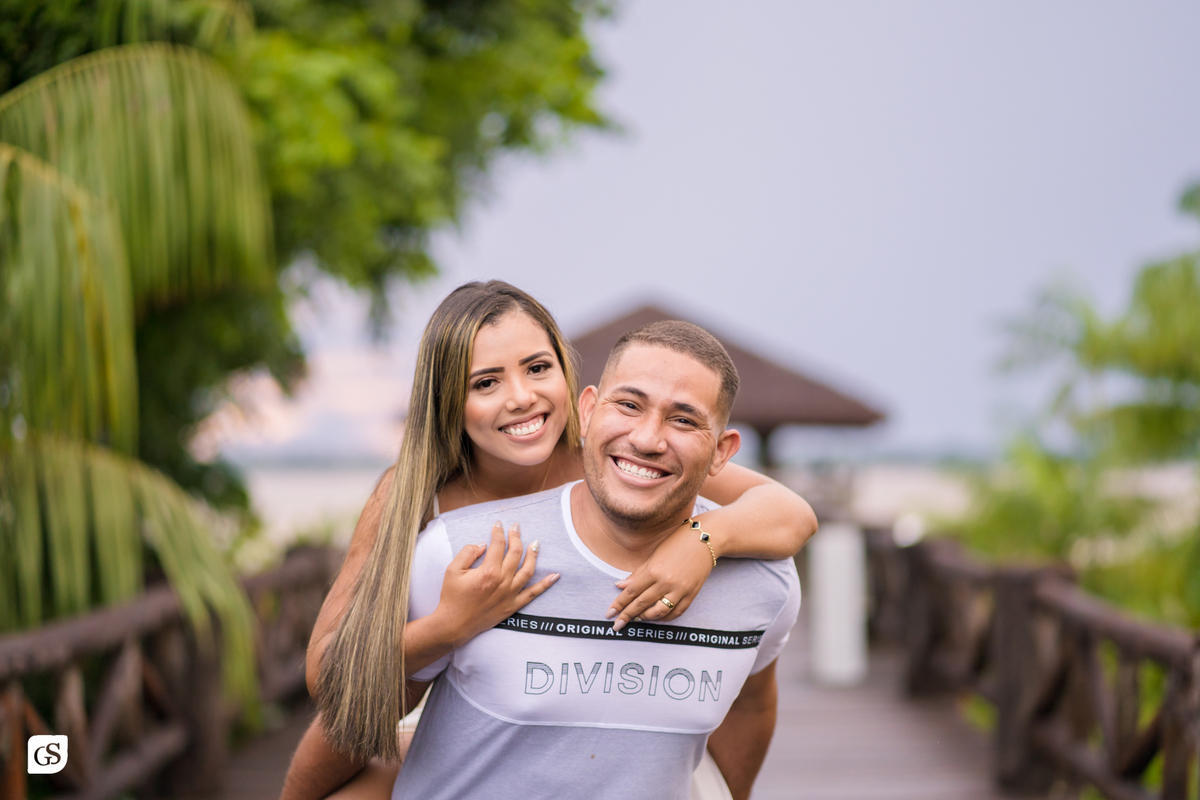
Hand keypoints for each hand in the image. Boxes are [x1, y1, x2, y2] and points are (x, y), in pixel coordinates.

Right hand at [433, 522, 558, 646]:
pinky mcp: (513, 606)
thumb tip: (483, 545)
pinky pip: (533, 594)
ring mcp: (510, 594)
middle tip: (517, 527)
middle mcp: (502, 581)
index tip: (498, 525)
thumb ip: (467, 552)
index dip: (498, 532)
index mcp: (487, 571)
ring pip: (528, 570)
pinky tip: (555, 576)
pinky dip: (545, 584)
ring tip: (535, 543)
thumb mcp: (452, 570)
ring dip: (533, 554)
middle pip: (515, 553)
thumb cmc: (452, 597)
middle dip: (516, 536)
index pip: (498, 545)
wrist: (454, 624)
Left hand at [604, 520, 713, 629]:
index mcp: (654, 570)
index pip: (631, 592)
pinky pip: (677, 612)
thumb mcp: (654, 555)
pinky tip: (657, 618)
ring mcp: (680, 590)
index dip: (618, 605)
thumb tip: (619, 586)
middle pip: (642, 604)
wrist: (706, 539)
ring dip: (645, 618)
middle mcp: (666, 582)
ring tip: (637, 619)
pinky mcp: (692, 594)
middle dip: (627, 616)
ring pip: (659, 612)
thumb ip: (637, 574)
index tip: (609, 614)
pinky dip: (665, 618)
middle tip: (617, 625)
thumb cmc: (677, 543)